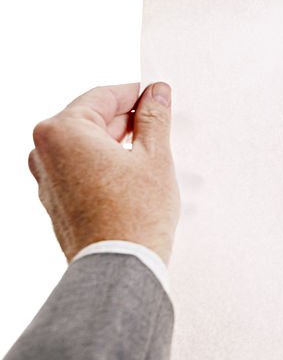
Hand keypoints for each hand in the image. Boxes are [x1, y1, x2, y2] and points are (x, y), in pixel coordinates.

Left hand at [28, 83, 179, 263]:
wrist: (120, 266)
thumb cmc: (133, 216)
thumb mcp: (154, 156)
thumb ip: (154, 117)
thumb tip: (156, 94)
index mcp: (61, 131)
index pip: (103, 97)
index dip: (136, 94)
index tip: (158, 96)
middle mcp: (44, 152)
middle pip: (92, 122)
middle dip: (128, 123)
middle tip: (162, 129)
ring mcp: (46, 179)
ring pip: (88, 147)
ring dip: (119, 147)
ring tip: (152, 160)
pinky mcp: (55, 201)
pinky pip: (82, 170)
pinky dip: (107, 167)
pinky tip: (135, 180)